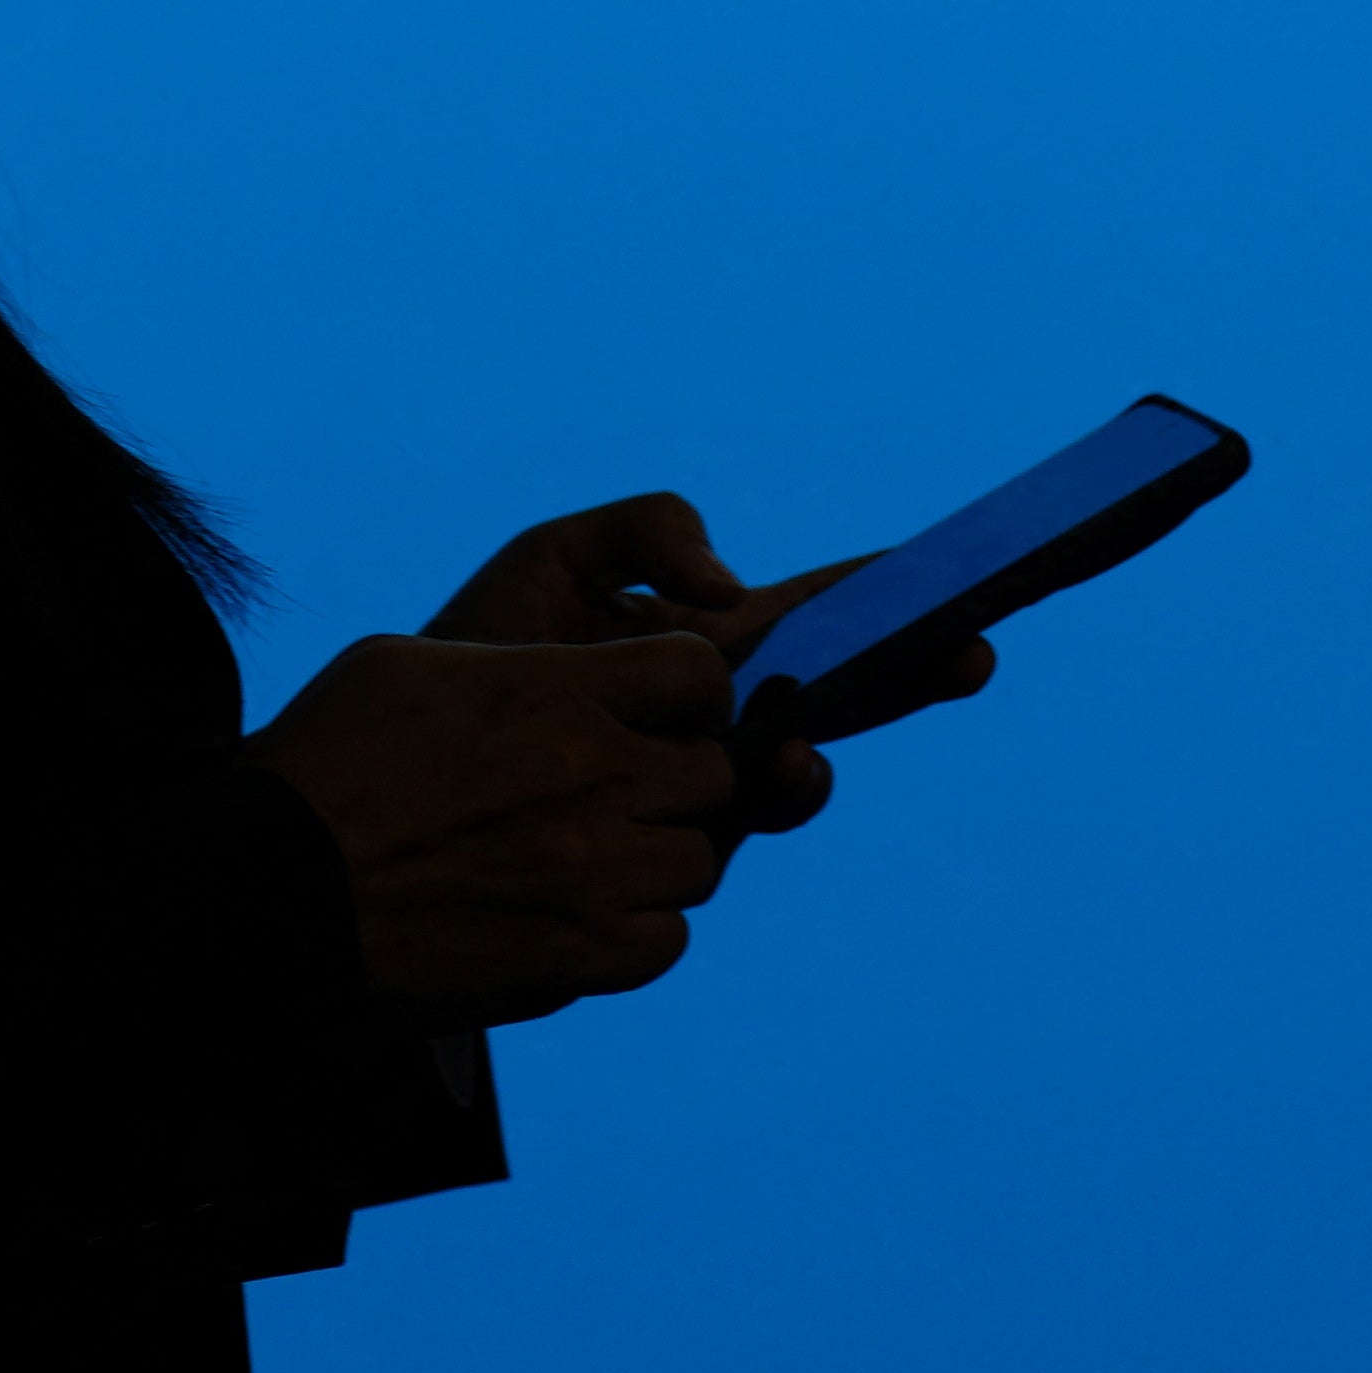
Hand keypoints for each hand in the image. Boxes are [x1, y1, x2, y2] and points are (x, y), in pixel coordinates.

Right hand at [244, 631, 743, 1033]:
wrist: (271, 888)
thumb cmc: (324, 765)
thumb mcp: (404, 666)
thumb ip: (512, 667)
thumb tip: (567, 676)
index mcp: (555, 691)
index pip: (698, 672)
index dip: (686, 692)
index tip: (653, 712)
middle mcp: (593, 775)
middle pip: (712, 774)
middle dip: (670, 780)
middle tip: (605, 794)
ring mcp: (594, 871)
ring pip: (697, 862)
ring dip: (651, 859)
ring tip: (580, 859)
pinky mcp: (581, 954)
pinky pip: (667, 938)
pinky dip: (632, 930)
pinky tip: (571, 914)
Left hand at [422, 490, 999, 831]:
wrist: (401, 756)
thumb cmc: (479, 648)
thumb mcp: (551, 560)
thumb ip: (643, 533)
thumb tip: (729, 588)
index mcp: (708, 639)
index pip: (822, 614)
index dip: (891, 599)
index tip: (964, 584)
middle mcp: (722, 716)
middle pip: (844, 692)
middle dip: (910, 672)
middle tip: (971, 649)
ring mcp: (700, 783)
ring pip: (798, 769)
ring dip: (828, 748)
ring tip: (822, 730)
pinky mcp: (665, 840)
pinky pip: (742, 825)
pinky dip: (773, 792)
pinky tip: (781, 765)